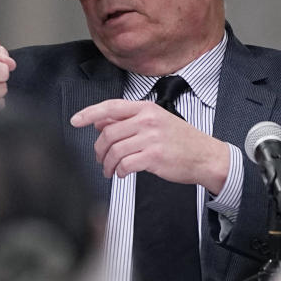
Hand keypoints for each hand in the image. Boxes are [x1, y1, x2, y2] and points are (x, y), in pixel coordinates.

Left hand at [70, 99, 229, 193]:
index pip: (111, 107)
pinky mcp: (154, 157)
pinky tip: (123, 173)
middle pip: (109, 133)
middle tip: (100, 159)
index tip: (75, 120)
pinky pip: (126, 164)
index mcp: (146, 109)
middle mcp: (147, 120)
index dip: (89, 113)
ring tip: (110, 170)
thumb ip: (128, 120)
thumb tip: (99, 121)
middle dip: (99, 150)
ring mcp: (151, 138)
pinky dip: (120, 171)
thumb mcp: (155, 122)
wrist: (205, 156)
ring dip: (108, 164)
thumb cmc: (181, 140)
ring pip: (115, 151)